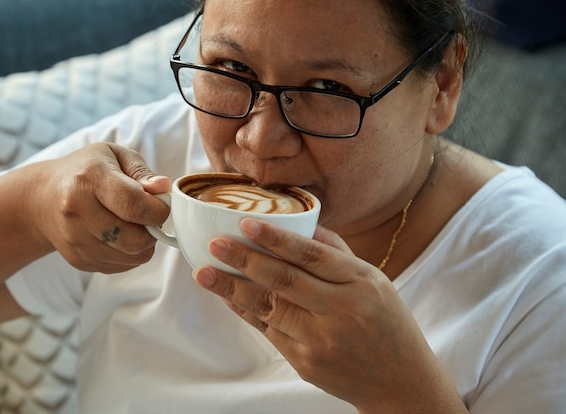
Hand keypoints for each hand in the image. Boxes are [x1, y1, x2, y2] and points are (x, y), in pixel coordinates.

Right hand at [26, 142, 170, 273]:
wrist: (42, 199)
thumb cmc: (85, 171)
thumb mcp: (114, 155)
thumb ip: (142, 172)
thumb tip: (164, 188)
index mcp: (88, 179)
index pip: (134, 205)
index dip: (158, 210)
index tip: (161, 205)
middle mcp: (76, 212)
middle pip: (135, 239)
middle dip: (152, 229)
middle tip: (147, 214)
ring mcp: (75, 241)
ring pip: (133, 256)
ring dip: (143, 242)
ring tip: (132, 222)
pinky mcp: (78, 261)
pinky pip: (123, 266)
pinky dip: (130, 253)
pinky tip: (119, 234)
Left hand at [193, 219, 465, 412]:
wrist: (400, 382)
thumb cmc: (388, 324)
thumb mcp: (375, 280)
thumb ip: (338, 253)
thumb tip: (302, 224)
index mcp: (361, 283)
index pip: (312, 255)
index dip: (276, 238)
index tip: (246, 223)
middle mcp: (341, 310)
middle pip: (285, 280)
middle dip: (244, 260)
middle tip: (214, 244)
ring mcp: (321, 340)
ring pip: (269, 308)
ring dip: (232, 288)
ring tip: (204, 272)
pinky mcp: (305, 363)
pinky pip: (268, 331)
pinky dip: (245, 312)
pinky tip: (227, 296)